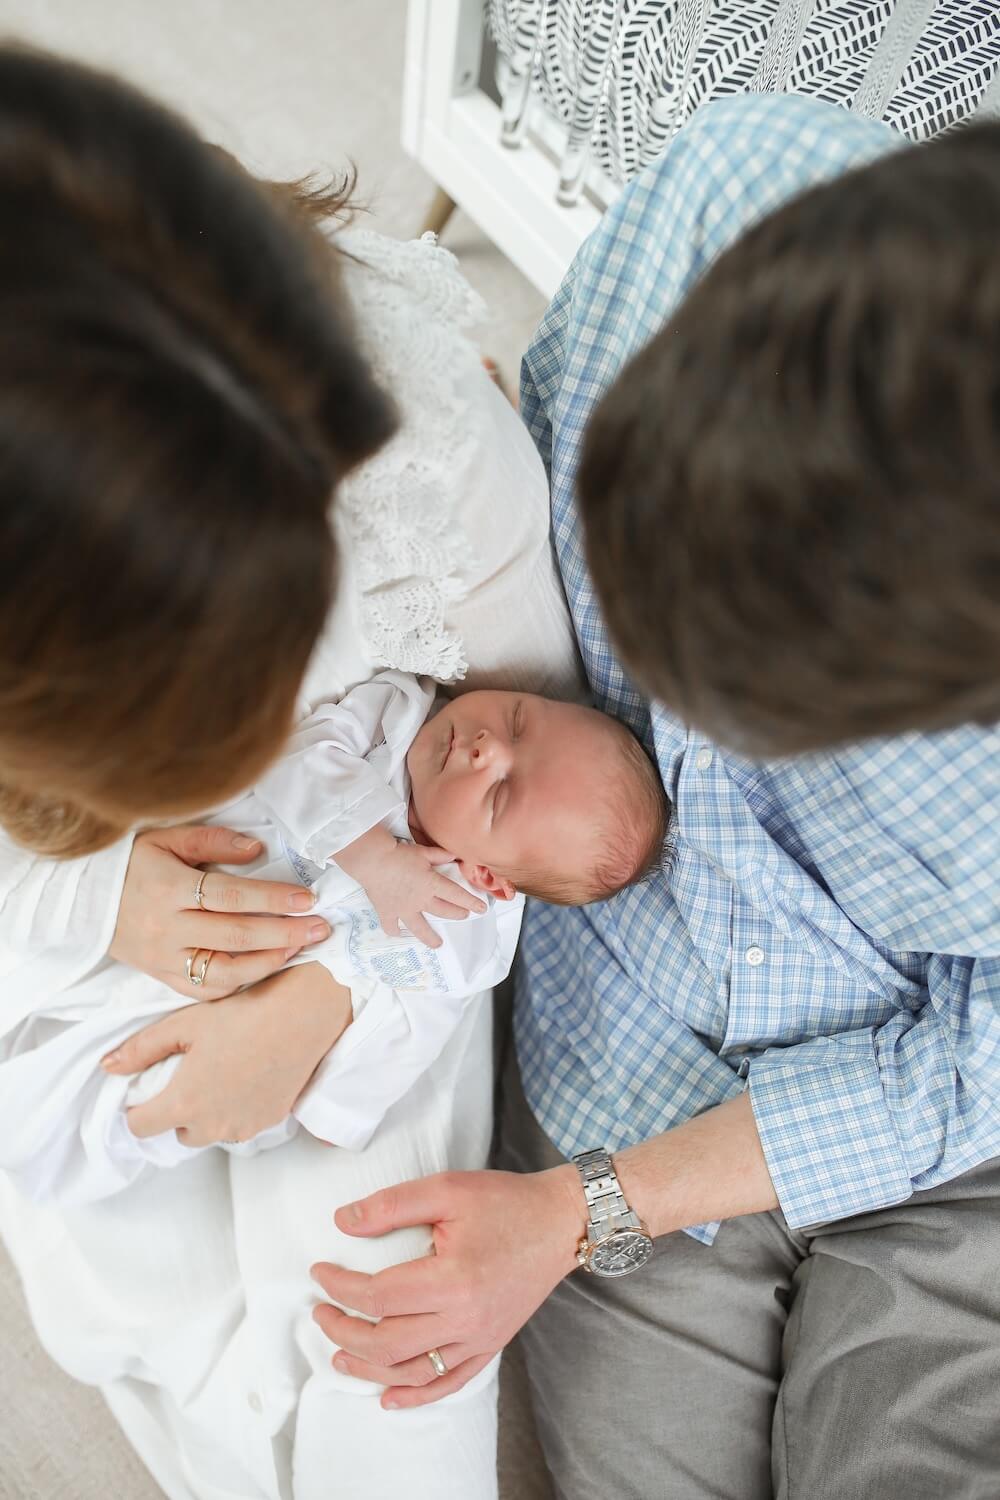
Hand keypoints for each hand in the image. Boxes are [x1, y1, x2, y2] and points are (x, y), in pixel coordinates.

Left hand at [101, 963, 351, 1144]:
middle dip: (177, 1110)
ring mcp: (243, 1127)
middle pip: (177, 1132)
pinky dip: (236, 1110)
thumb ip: (142, 1049)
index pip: (140, 1127)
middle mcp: (212, 1125)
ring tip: (222, 1073)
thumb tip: (108, 1067)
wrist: (303, 1016)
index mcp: (184, 1102)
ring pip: (210, 1131)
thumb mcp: (185, 1024)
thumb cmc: (242, 1014)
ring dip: (208, 1113)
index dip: (138, 1107)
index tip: (148, 1087)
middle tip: (191, 1073)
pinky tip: (246, 1077)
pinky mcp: (268, 1123)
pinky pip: (239, 1126)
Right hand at [109, 825, 331, 996]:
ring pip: (223, 972)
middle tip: (321, 927)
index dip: (272, 898)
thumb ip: (213, 841)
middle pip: (235, 935)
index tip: (307, 898)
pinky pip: (205, 990)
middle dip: (284, 932)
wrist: (82, 901)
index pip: (230, 896)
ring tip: (299, 948)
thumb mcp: (165, 838)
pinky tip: (265, 967)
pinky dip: (239, 983)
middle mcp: (166, 928)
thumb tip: (258, 850)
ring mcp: (164, 958)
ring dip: (268, 962)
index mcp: (167, 888)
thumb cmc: (131, 862)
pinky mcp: (162, 977)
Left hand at [310, 1166, 583, 1407]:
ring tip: (338, 1354)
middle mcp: (466, 1318)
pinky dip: (416, 1396)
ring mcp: (480, 1338)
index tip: (320, 1271)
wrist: (561, 1222)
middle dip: (343, 1331)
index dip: (341, 1286)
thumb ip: (392, 1205)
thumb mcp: (447, 1189)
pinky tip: (390, 1397)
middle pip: (388, 1342)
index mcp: (454, 1279)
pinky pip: (449, 1382)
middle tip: (320, 1311)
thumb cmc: (505, 1202)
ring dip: (369, 1368)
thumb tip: (343, 1222)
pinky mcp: (491, 1345)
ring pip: (413, 1372)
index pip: (379, 1295)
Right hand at [337, 829, 484, 948]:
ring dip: (430, 937)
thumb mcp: (423, 851)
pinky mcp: (387, 912)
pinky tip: (399, 933)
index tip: (482, 909)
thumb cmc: (399, 854)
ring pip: (420, 928)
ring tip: (438, 944)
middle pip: (444, 911)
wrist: (373, 860)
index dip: (472, 902)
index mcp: (432, 884)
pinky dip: (395, 931)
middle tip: (463, 916)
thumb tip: (454, 856)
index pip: (457, 895)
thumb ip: (440, 855)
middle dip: (456, 914)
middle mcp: (420, 900)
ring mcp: (404, 909)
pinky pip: (392, 926)